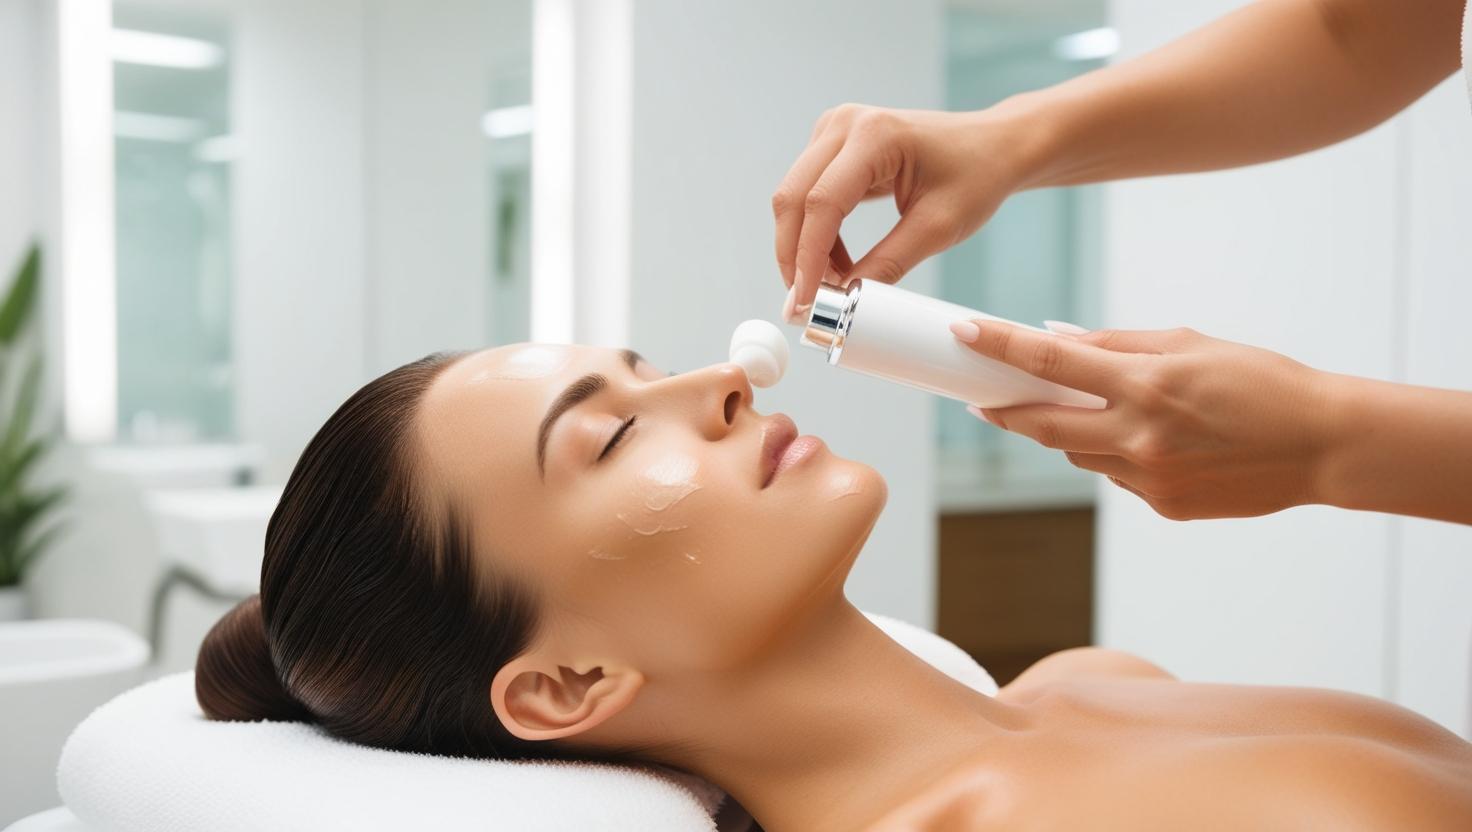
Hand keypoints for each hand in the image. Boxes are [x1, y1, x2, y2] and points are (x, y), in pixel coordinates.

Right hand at [772, 103, 1043, 321]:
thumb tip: (844, 300)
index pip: (822, 204)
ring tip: (830, 286)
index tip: (807, 302)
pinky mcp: (833, 145)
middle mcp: (845, 124)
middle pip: (794, 199)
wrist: (993, 146)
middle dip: (794, 256)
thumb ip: (887, 264)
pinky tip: (838, 263)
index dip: (808, 259)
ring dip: (803, 248)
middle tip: (805, 303)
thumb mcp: (936, 228)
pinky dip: (816, 234)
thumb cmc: (976, 176)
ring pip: (795, 199)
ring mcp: (835, 130)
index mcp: (875, 135)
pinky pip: (809, 194)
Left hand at [949, 321, 1335, 520]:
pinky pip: (1117, 476)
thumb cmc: (1260, 382)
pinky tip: (1156, 442)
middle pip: (1044, 427)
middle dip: (1007, 412)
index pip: (1050, 363)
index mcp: (1146, 384)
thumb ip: (1118, 345)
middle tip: (982, 401)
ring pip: (1080, 454)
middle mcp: (1139, 435)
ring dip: (1072, 432)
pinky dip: (1118, 455)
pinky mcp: (1162, 506)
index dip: (999, 347)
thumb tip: (1056, 342)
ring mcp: (1149, 477)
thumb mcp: (1189, 345)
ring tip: (1100, 411)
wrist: (1322, 444)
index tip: (963, 335)